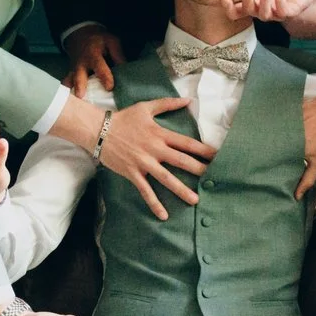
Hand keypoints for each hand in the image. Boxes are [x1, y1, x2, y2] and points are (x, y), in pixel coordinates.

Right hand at [63, 26, 124, 94]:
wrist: (80, 35)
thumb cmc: (99, 40)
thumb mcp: (111, 42)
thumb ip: (118, 55)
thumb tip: (126, 70)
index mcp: (93, 55)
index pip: (99, 67)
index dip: (105, 78)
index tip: (109, 87)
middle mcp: (81, 64)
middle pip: (79, 76)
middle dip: (80, 86)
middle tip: (81, 96)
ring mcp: (74, 70)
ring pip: (70, 81)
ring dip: (73, 91)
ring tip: (75, 101)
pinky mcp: (70, 74)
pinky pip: (67, 83)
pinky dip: (69, 90)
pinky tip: (71, 99)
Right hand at [103, 96, 216, 217]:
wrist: (97, 129)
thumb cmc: (123, 118)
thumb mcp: (146, 107)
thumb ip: (168, 104)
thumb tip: (188, 100)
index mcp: (160, 133)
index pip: (187, 143)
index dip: (203, 150)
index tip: (218, 157)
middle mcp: (154, 149)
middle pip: (181, 161)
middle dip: (199, 170)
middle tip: (215, 178)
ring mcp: (143, 162)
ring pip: (166, 178)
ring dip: (181, 190)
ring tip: (195, 200)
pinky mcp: (132, 172)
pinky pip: (145, 190)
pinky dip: (154, 203)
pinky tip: (164, 215)